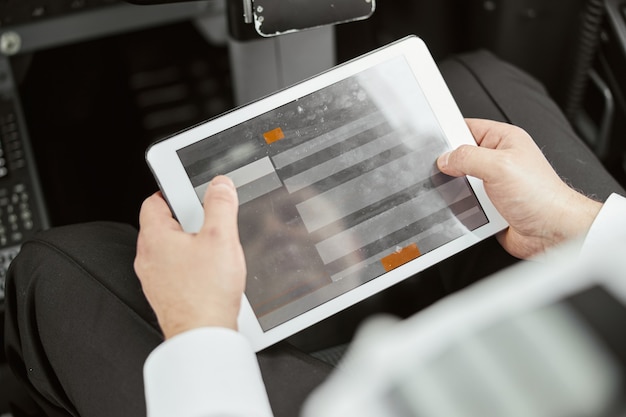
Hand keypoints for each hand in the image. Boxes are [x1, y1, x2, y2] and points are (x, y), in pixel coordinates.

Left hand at [134, 176, 245, 338]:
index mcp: (154, 238)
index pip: (153, 201)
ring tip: (213, 248)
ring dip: (189, 244)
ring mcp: (154, 279)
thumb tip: (220, 185)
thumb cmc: (206, 293)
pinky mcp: (165, 295)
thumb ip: (220, 206)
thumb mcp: (220, 238)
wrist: (203, 335)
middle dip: (186, 219)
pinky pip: (174, 270)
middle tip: (209, 220)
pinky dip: (189, 265)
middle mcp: (148, 258)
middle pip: (162, 225)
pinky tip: (210, 273)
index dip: (171, 192)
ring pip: (169, 249)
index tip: (188, 190)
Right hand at [437, 119, 601, 258]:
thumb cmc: (541, 196)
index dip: (448, 133)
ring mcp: (493, 183)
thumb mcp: (499, 166)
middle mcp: (498, 160)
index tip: (433, 143)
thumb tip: (445, 159)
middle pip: (460, 157)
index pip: (467, 127)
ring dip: (459, 191)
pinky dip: (464, 208)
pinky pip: (466, 203)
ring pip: (461, 182)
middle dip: (451, 167)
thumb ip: (467, 157)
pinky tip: (472, 210)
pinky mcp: (490, 205)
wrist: (553, 232)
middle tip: (452, 173)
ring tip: (468, 195)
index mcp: (504, 139)